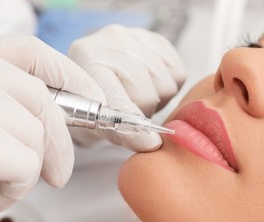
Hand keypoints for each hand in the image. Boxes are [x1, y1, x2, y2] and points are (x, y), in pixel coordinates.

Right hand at [0, 36, 104, 212]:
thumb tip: (40, 125)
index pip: (30, 56)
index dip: (70, 77)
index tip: (95, 99)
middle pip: (41, 101)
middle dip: (59, 143)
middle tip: (58, 175)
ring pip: (34, 136)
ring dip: (22, 173)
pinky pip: (24, 165)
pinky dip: (12, 188)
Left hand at [68, 25, 186, 150]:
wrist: (95, 70)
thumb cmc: (92, 101)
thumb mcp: (95, 120)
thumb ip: (120, 131)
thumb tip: (152, 143)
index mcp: (86, 58)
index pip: (116, 97)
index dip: (134, 122)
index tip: (150, 141)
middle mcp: (111, 40)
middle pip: (146, 94)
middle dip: (143, 111)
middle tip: (132, 109)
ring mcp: (136, 36)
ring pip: (166, 85)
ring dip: (157, 99)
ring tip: (139, 95)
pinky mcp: (157, 39)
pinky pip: (178, 74)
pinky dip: (169, 85)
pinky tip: (150, 83)